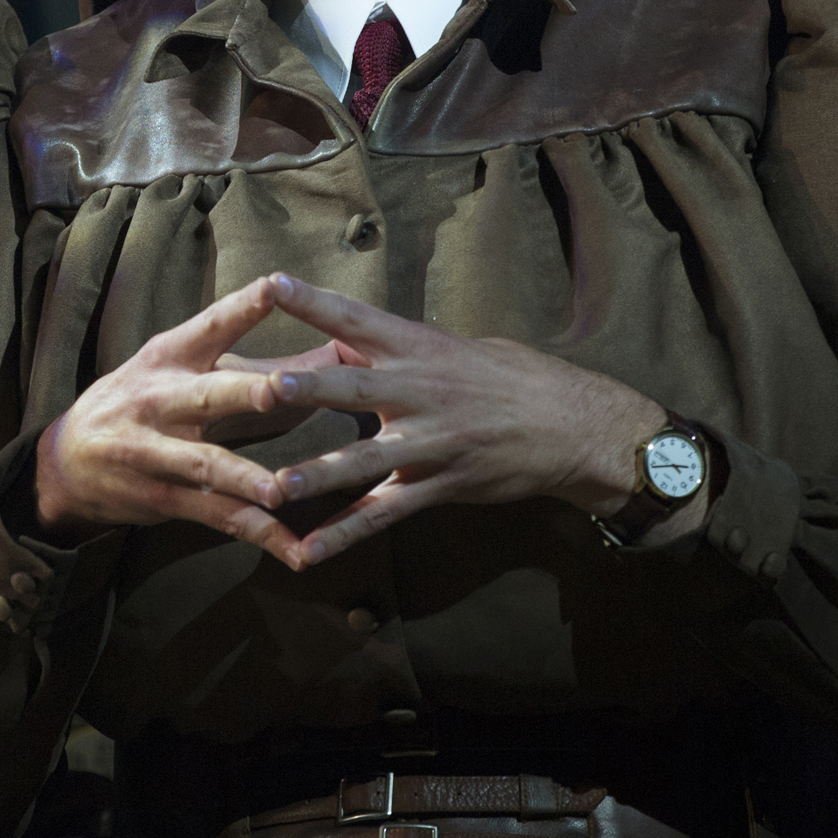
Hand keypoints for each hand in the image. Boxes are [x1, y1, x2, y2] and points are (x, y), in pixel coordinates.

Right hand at [31, 277, 308, 561]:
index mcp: (168, 357)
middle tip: (278, 392)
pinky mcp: (160, 498)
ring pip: (205, 464)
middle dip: (243, 392)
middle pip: (208, 394)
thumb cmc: (140, 401)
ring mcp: (154, 452)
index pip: (208, 326)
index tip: (275, 285)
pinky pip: (214, 516)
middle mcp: (159, 400)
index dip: (241, 307)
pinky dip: (257, 533)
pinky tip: (294, 549)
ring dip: (242, 478)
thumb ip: (249, 360)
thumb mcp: (175, 367)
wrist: (64, 461)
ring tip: (279, 492)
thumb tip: (333, 348)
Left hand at [257, 274, 665, 566]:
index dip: (314, 301)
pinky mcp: (438, 486)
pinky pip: (385, 514)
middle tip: (264, 387)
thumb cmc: (512, 378)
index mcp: (419, 347)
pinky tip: (308, 553)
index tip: (271, 284)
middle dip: (309, 389)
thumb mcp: (456, 347)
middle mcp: (420, 391)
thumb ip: (399, 346)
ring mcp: (430, 443)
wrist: (573, 425)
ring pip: (365, 461)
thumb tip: (345, 336)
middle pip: (354, 387)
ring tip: (276, 486)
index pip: (357, 318)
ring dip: (319, 475)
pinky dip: (345, 535)